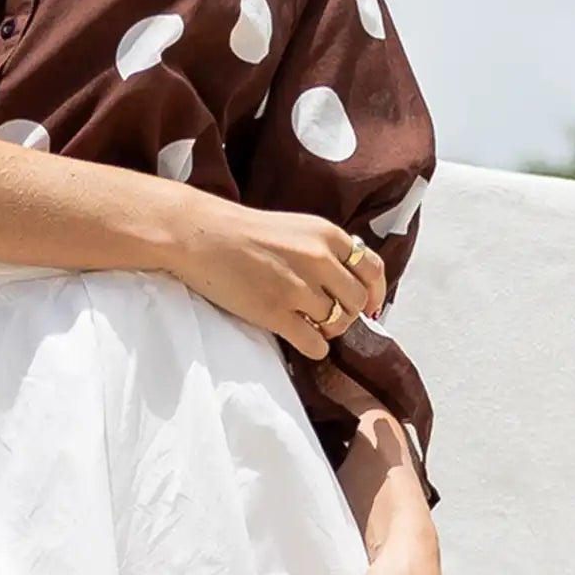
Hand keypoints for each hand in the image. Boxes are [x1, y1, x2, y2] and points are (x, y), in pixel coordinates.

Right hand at [166, 191, 387, 361]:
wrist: (199, 234)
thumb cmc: (244, 231)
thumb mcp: (296, 227)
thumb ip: (325, 250)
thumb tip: (352, 284)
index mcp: (326, 234)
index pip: (372, 269)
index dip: (375, 293)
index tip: (369, 306)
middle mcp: (319, 259)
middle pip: (357, 301)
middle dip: (347, 313)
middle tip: (327, 314)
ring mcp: (297, 287)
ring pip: (338, 324)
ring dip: (327, 330)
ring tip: (307, 323)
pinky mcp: (275, 313)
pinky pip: (315, 344)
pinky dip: (313, 347)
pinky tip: (298, 337)